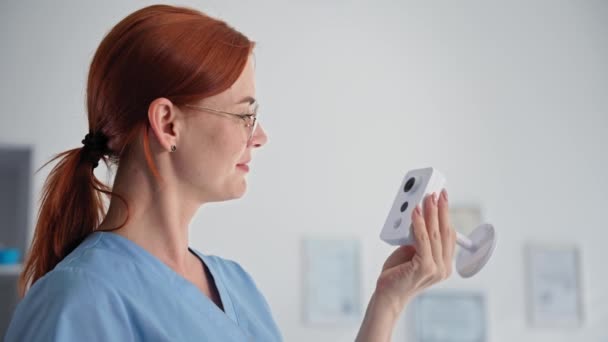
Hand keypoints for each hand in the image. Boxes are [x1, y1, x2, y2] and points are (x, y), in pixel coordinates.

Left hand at [374, 189, 455, 316]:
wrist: (388, 295)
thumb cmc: (398, 274)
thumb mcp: (412, 252)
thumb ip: (420, 239)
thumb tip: (419, 216)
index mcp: (444, 264)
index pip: (449, 234)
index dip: (446, 214)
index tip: (443, 198)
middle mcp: (444, 268)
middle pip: (445, 231)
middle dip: (441, 209)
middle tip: (436, 192)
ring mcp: (436, 269)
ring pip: (435, 234)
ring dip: (431, 213)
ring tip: (427, 197)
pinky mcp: (425, 268)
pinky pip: (422, 240)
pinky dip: (419, 224)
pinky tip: (415, 212)